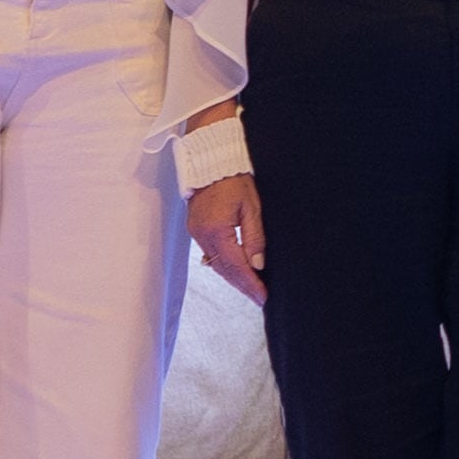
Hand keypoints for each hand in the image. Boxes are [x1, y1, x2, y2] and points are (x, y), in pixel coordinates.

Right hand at [186, 174, 266, 302]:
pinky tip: (235, 269)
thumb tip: (257, 264)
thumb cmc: (232, 179)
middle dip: (242, 285)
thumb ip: (254, 237)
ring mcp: (197, 232)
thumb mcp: (251, 207)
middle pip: (224, 270)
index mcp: (217, 230)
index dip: (250, 283)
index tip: (262, 297)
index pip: (236, 266)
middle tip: (258, 297)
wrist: (210, 161)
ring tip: (250, 287)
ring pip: (215, 264)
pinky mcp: (196, 228)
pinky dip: (223, 264)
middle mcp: (203, 235)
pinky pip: (210, 254)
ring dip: (233, 277)